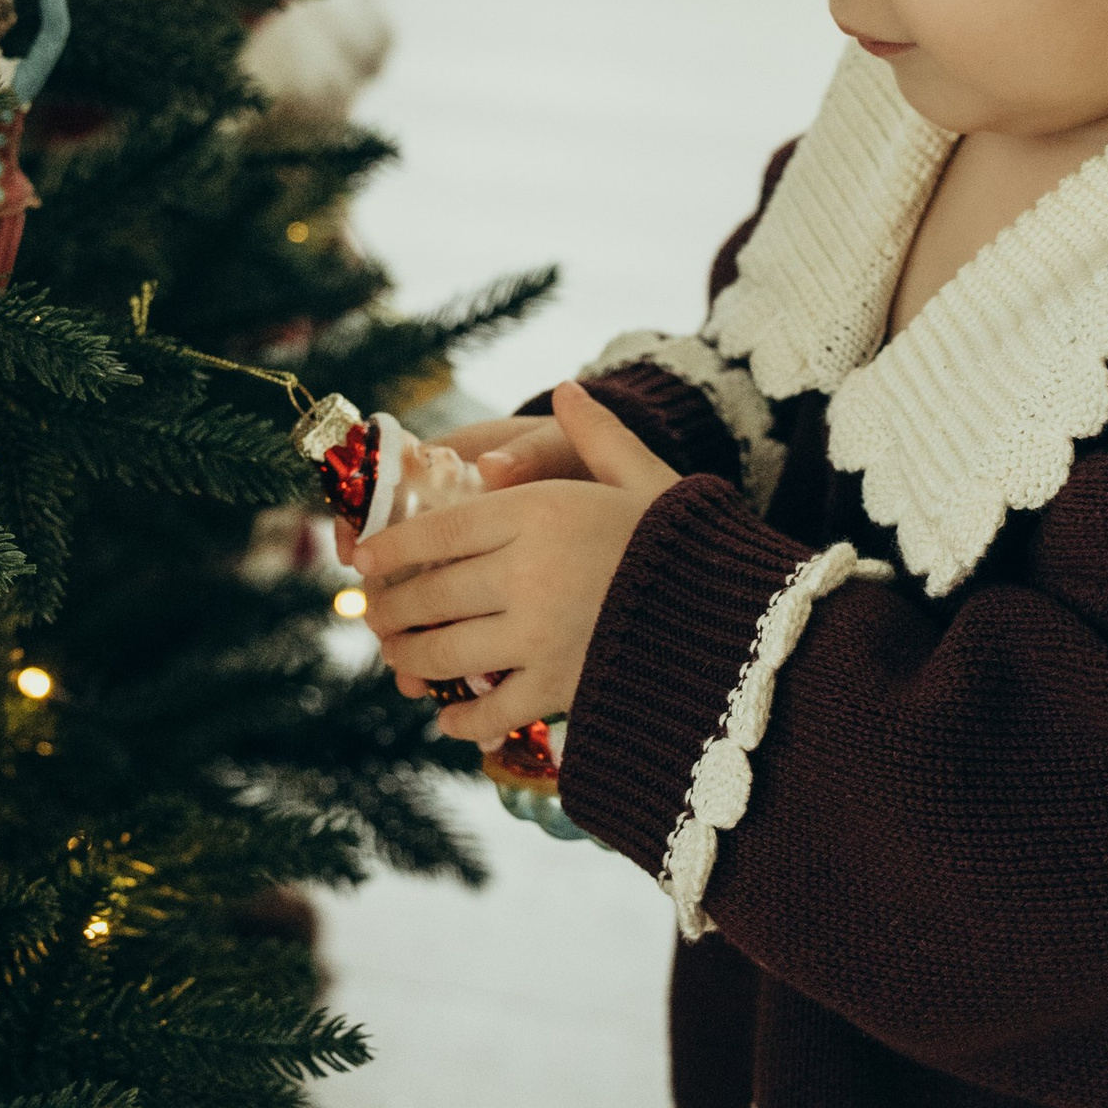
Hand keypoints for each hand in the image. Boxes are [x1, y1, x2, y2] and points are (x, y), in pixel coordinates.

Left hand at [353, 380, 676, 745]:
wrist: (742, 618)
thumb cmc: (691, 542)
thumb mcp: (648, 478)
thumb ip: (598, 435)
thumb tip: (567, 389)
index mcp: (541, 513)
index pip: (437, 529)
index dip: (390, 547)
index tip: (366, 559)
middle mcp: (528, 572)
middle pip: (430, 593)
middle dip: (390, 608)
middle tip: (373, 616)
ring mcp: (539, 634)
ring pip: (444, 650)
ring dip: (409, 658)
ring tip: (397, 659)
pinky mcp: (560, 687)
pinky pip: (489, 708)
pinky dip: (461, 718)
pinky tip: (449, 715)